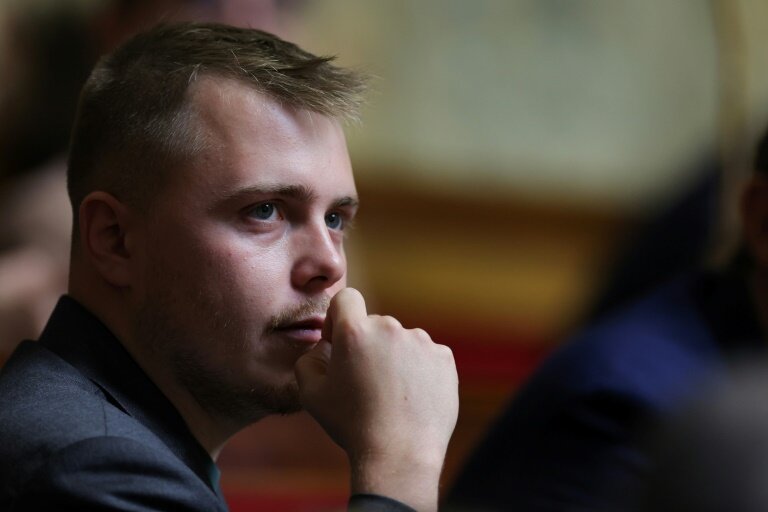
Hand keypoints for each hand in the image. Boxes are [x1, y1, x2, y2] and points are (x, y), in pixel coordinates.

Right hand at [295, 288, 458, 510]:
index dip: (339, 318)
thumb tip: (321, 348)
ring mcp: (421, 341)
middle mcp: (389, 328)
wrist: (399, 454)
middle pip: (375, 324)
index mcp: (355, 332)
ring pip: (402, 340)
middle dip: (368, 345)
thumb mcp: (311, 395)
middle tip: (366, 382)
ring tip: (391, 395)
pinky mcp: (444, 357)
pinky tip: (412, 398)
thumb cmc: (352, 425)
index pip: (346, 299)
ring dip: (395, 358)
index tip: (339, 344)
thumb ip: (307, 361)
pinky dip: (419, 370)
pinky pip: (426, 355)